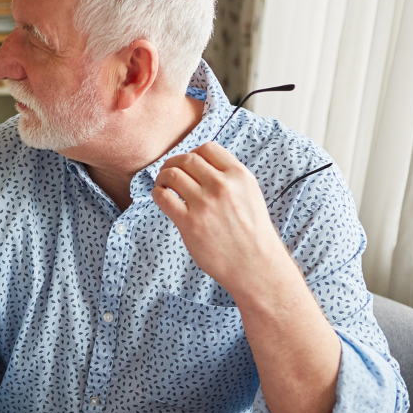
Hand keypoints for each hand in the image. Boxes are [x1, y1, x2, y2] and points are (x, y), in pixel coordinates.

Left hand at [151, 142, 290, 299]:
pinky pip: (163, 197)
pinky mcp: (189, 222)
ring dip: (162, 176)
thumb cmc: (251, 233)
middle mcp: (222, 186)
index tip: (187, 164)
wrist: (254, 264)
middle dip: (173, 163)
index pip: (208, 148)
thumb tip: (202, 166)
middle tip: (168, 172)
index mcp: (239, 176)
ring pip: (172, 175)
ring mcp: (205, 204)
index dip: (192, 153)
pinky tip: (161, 197)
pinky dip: (157, 193)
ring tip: (162, 184)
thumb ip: (230, 178)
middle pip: (187, 159)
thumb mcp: (249, 195)